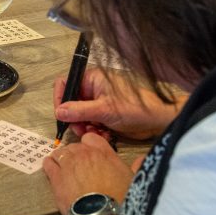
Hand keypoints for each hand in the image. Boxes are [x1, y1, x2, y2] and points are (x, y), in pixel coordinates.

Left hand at [43, 132, 134, 214]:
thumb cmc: (121, 200)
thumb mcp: (134, 180)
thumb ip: (137, 166)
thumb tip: (144, 158)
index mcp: (104, 152)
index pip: (91, 137)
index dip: (89, 145)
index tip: (90, 154)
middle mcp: (85, 154)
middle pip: (74, 146)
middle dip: (75, 154)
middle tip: (78, 167)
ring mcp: (68, 164)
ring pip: (60, 153)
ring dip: (61, 159)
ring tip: (64, 170)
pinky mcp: (56, 177)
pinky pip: (48, 163)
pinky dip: (49, 165)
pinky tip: (51, 170)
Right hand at [54, 67, 185, 140]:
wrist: (157, 120)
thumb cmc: (134, 108)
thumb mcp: (104, 110)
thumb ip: (79, 110)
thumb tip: (58, 112)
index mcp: (92, 79)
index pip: (66, 83)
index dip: (60, 98)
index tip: (60, 115)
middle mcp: (93, 88)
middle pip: (71, 102)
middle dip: (74, 118)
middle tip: (80, 130)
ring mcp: (99, 102)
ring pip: (80, 115)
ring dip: (84, 127)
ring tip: (94, 134)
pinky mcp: (105, 115)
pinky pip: (91, 122)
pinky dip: (94, 130)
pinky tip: (103, 135)